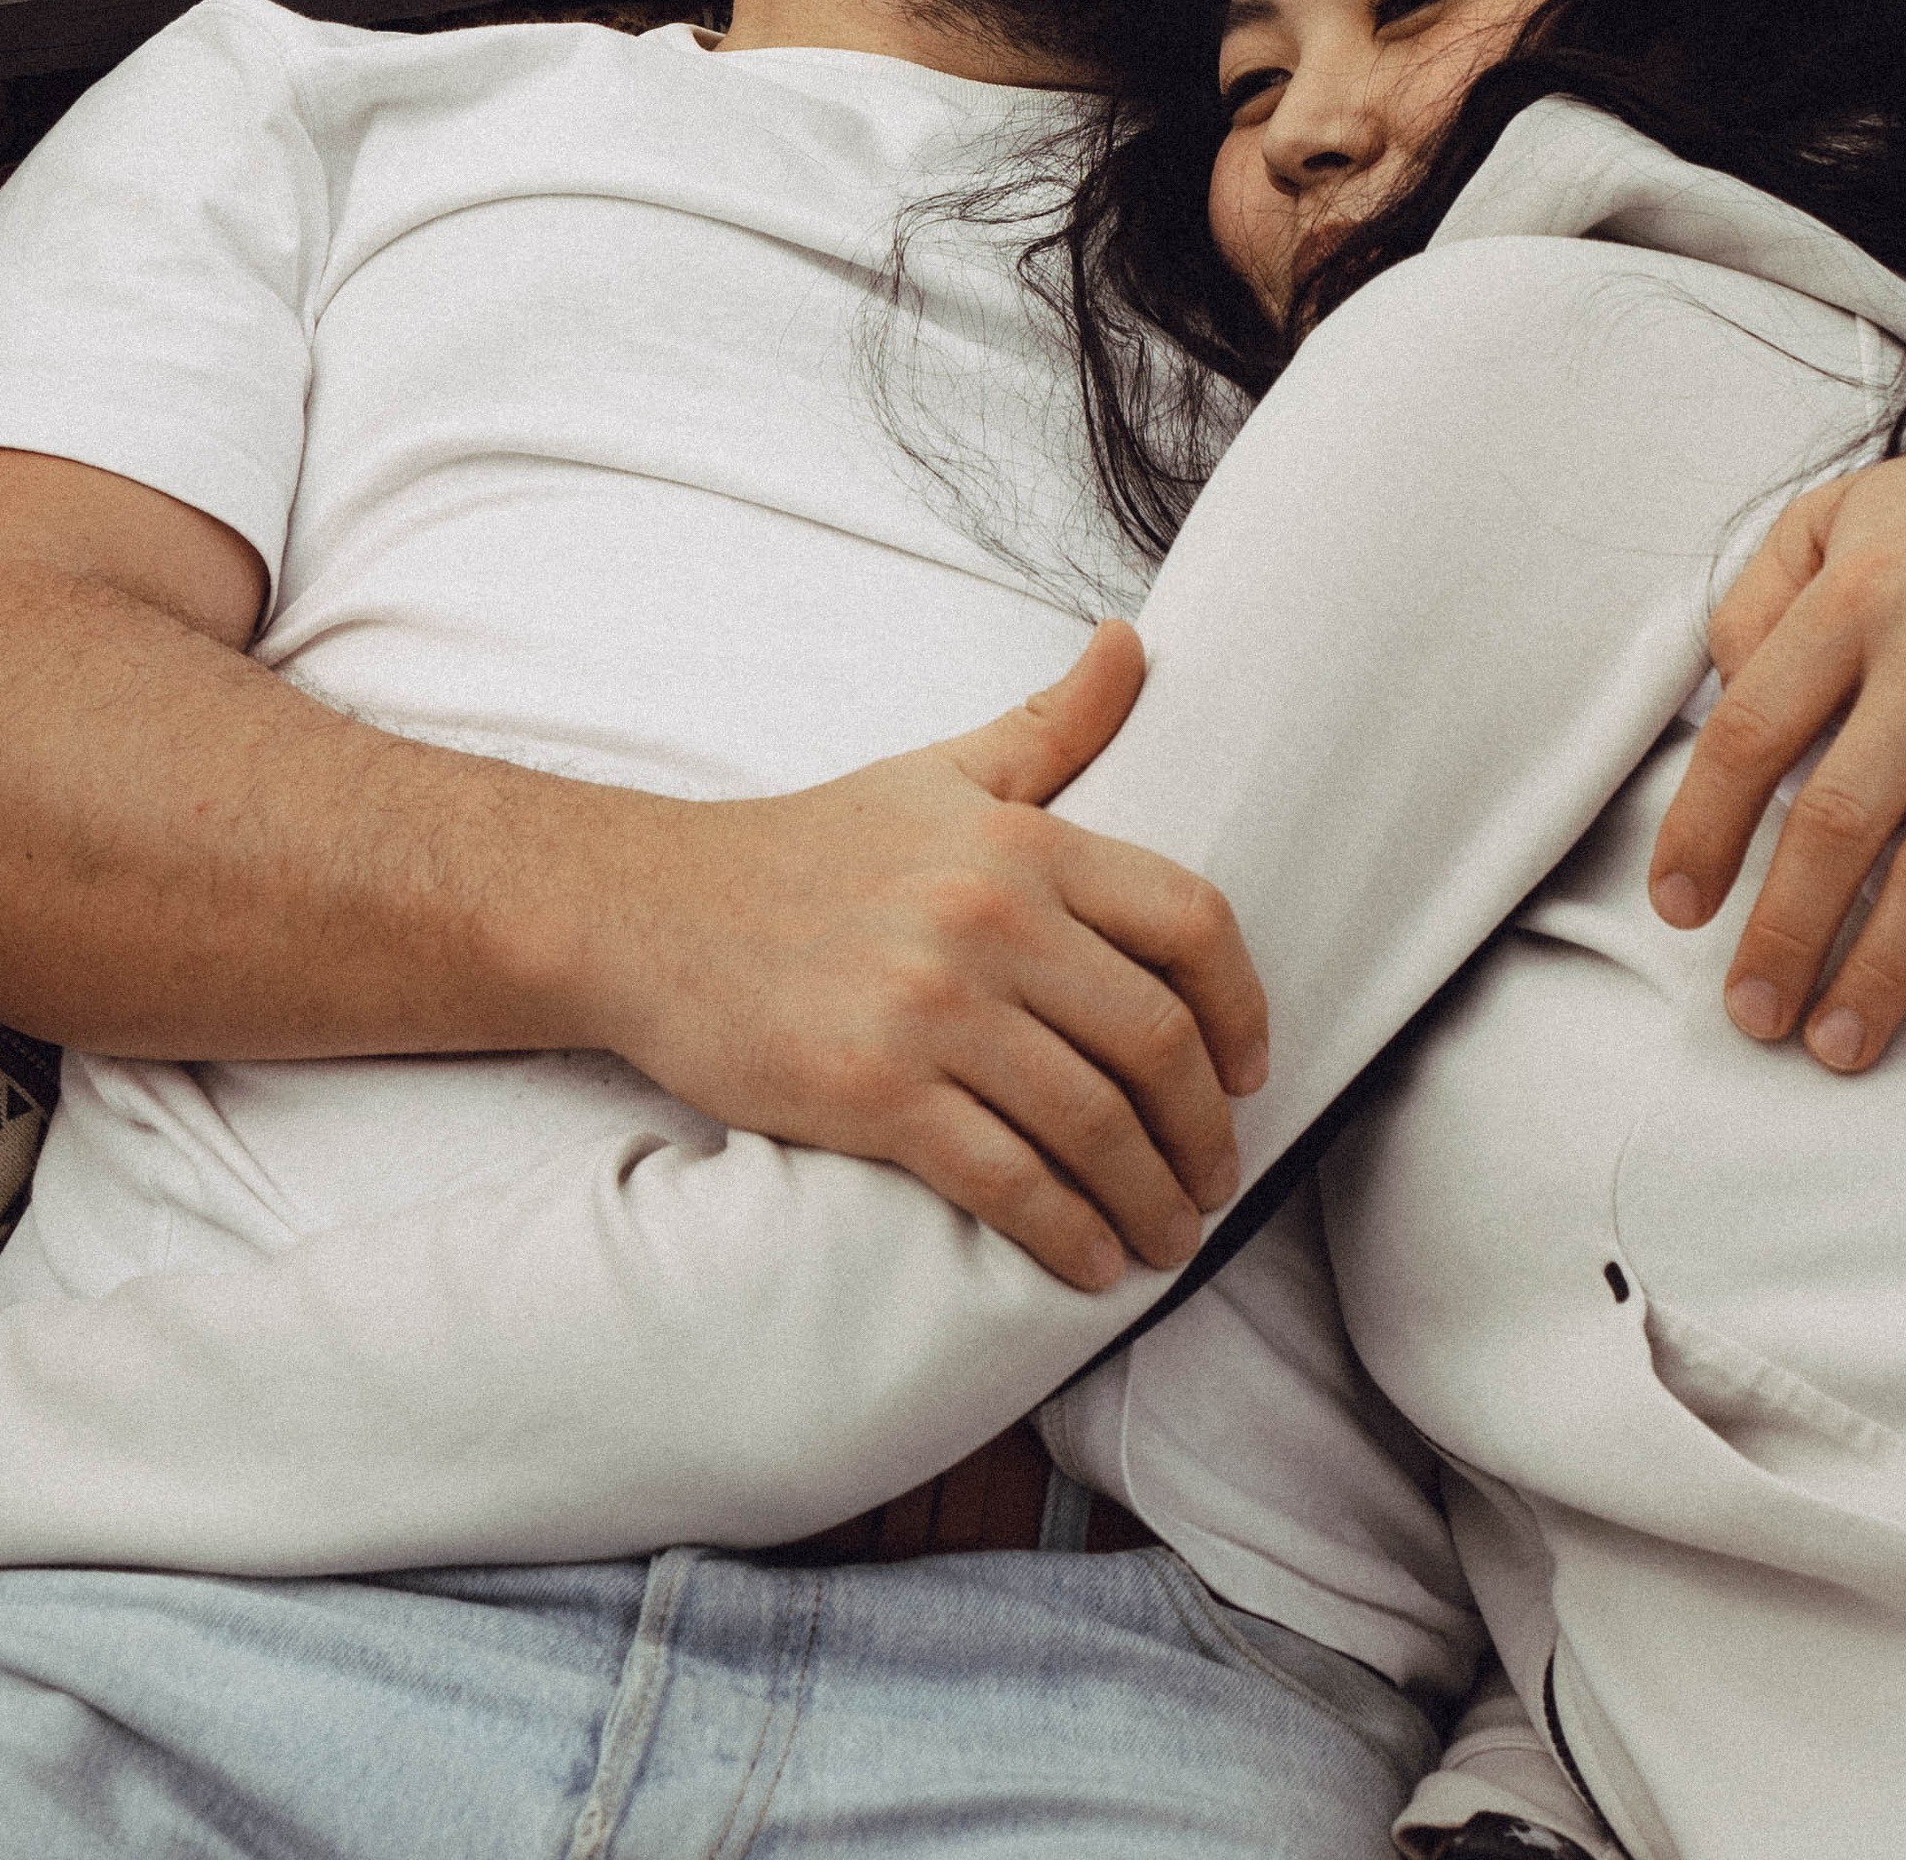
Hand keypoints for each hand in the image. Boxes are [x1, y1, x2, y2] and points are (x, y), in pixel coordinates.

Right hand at [567, 621, 1267, 1290]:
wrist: (653, 912)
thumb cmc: (811, 847)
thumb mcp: (940, 771)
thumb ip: (1053, 724)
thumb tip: (1134, 642)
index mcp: (1022, 842)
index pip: (1189, 920)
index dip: (1243, 1006)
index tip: (1252, 1069)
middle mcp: (989, 919)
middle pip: (1154, 1038)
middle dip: (1205, 1128)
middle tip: (1216, 1177)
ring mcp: (931, 1010)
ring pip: (1091, 1122)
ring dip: (1151, 1196)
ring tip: (1170, 1235)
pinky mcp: (872, 1094)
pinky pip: (1004, 1179)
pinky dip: (1065, 1233)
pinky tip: (1092, 1263)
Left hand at [1646, 408, 1905, 1072]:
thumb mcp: (1844, 511)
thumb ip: (1761, 597)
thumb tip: (1722, 698)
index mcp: (1859, 593)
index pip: (1751, 732)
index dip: (1702, 831)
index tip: (1677, 906)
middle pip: (1838, 822)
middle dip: (1783, 933)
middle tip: (1751, 1011)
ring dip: (1882, 974)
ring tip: (1837, 1043)